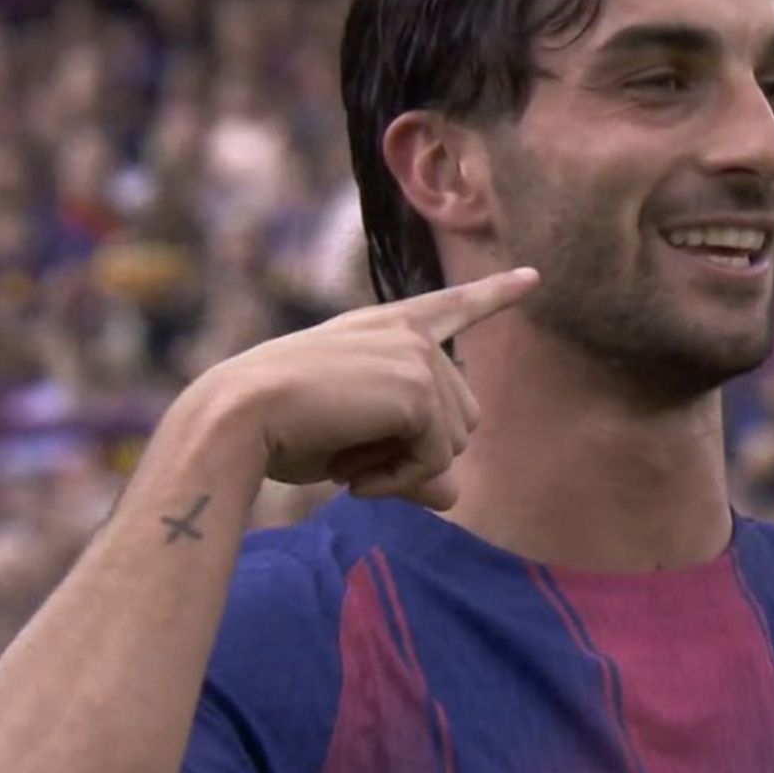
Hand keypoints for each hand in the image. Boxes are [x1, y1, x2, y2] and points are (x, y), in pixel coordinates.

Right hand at [197, 267, 538, 510]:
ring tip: (347, 460)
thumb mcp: (353, 447)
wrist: (240, 415)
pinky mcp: (418, 388)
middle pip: (462, 420)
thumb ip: (409, 464)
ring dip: (403, 471)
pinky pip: (436, 461)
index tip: (532, 277)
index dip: (494, 295)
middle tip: (352, 459)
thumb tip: (453, 495)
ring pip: (453, 445)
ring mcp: (418, 356)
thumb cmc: (280, 429)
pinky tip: (351, 474)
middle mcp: (409, 333)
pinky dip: (397, 481)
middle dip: (416, 455)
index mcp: (385, 327)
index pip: (451, 307)